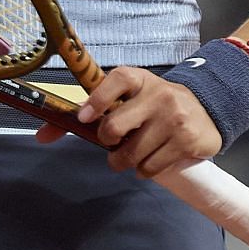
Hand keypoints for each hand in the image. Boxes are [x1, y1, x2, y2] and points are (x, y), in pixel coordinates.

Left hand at [33, 65, 220, 178]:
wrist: (206, 109)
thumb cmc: (153, 104)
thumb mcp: (128, 96)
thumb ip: (89, 110)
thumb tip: (42, 135)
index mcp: (138, 78)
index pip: (115, 81)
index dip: (95, 101)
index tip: (84, 118)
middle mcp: (158, 95)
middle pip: (114, 127)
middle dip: (108, 142)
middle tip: (113, 142)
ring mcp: (174, 119)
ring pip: (131, 155)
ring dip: (124, 161)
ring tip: (132, 152)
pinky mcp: (186, 142)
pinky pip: (150, 168)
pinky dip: (143, 170)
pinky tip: (151, 158)